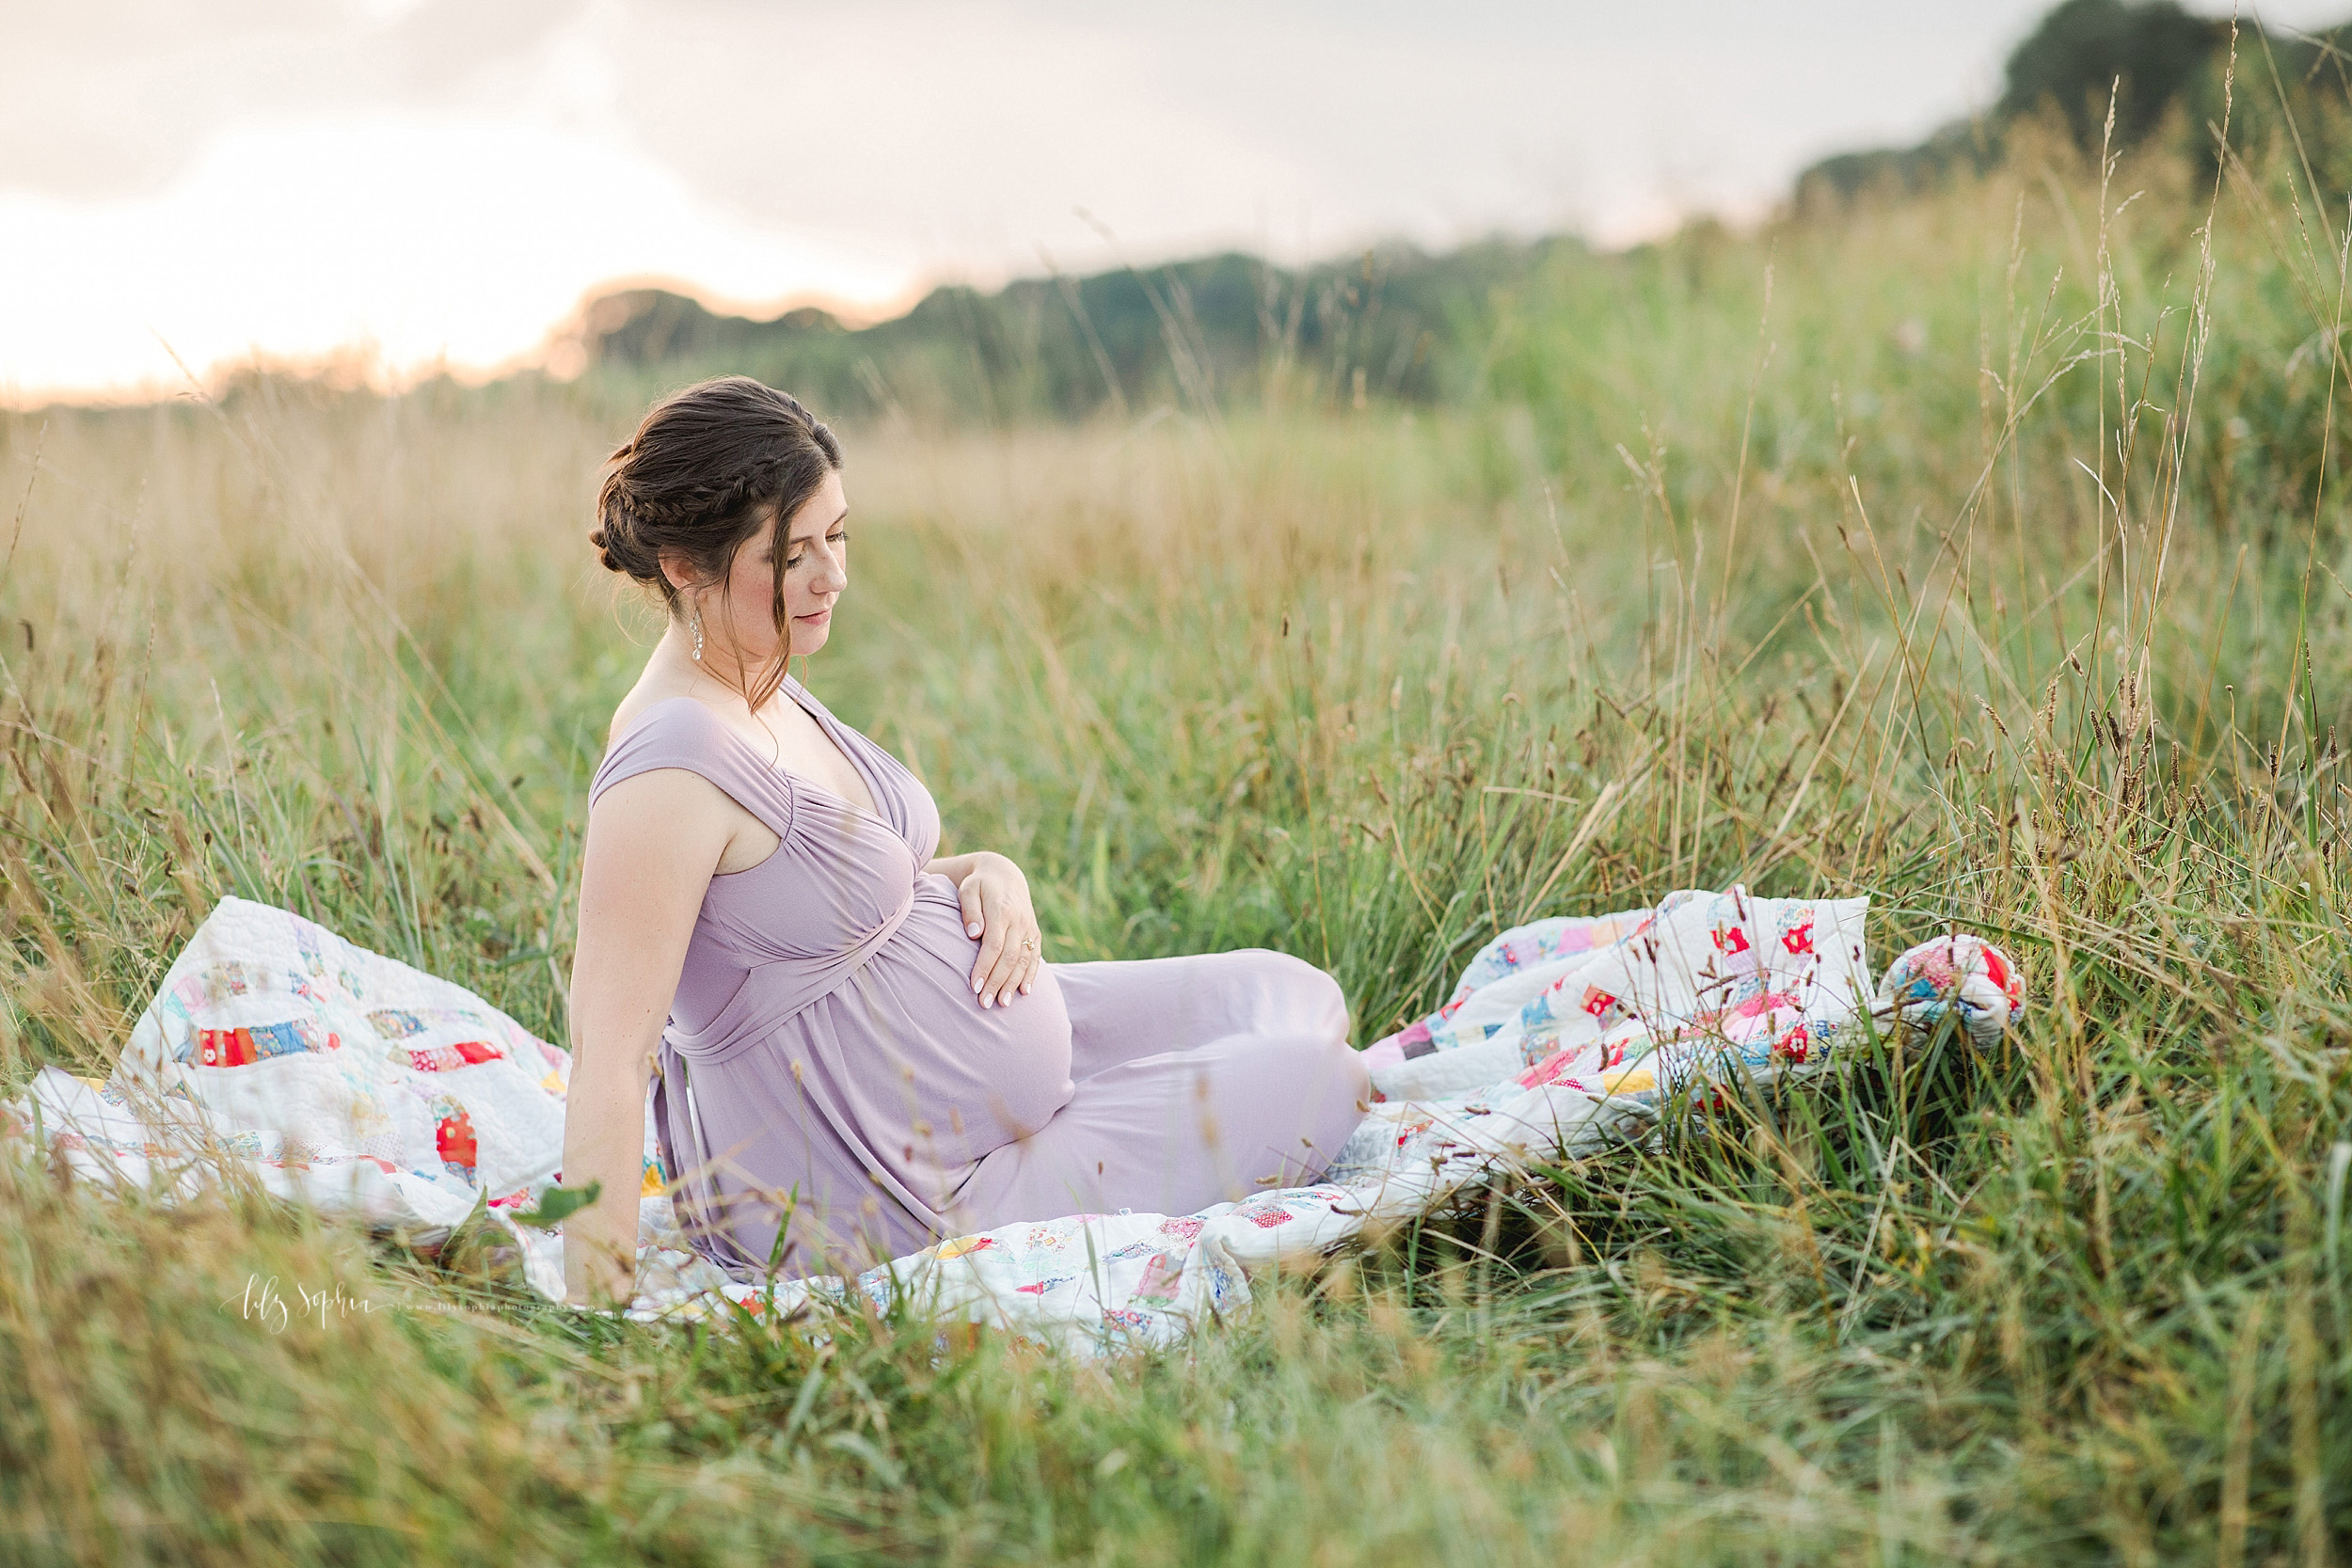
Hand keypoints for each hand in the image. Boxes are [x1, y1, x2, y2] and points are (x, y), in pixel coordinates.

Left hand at [954, 852, 1042, 1007]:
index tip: (974, 986)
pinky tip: (1024, 992)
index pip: (994, 945)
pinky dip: (1031, 975)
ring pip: (1024, 960)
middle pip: (1010, 957)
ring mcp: (1029, 927)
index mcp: (1002, 910)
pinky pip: (1035, 957)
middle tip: (984, 1003)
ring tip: (1002, 1004)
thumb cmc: (979, 885)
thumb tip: (974, 934)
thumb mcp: (968, 890)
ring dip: (1013, 984)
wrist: (1005, 875)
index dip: (985, 967)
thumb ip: (970, 911)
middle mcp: (1019, 921)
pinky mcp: (1035, 933)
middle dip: (997, 982)